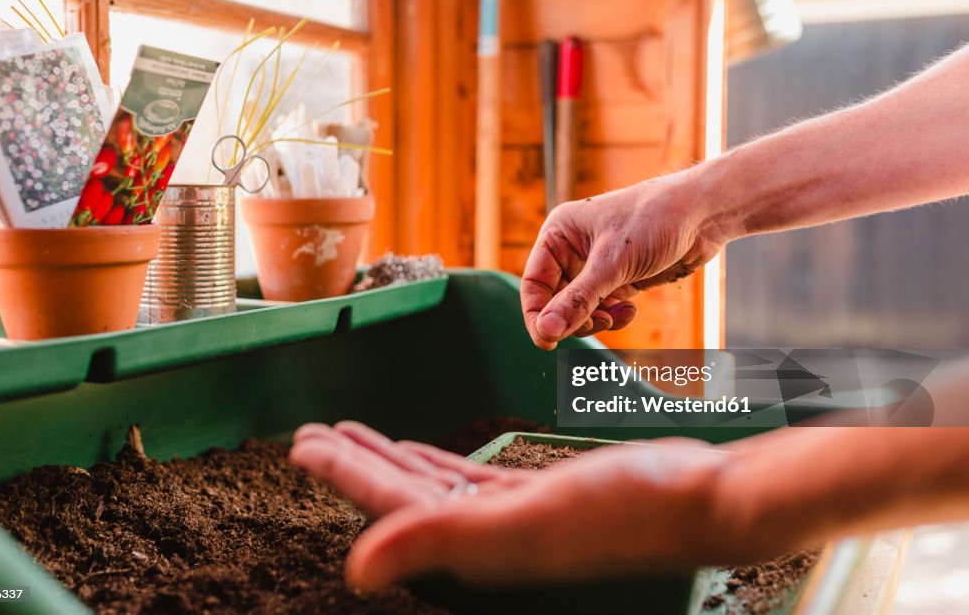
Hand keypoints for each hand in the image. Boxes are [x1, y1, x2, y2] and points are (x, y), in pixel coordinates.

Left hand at [290, 422, 732, 588]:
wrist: (700, 499)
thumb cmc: (624, 513)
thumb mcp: (524, 524)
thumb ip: (437, 541)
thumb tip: (355, 569)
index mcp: (470, 544)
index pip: (389, 503)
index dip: (342, 473)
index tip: (302, 441)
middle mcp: (482, 537)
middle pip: (399, 493)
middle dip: (353, 461)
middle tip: (311, 432)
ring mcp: (509, 518)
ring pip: (429, 483)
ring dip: (387, 456)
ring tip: (352, 432)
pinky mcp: (535, 499)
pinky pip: (468, 478)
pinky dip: (436, 460)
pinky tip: (420, 447)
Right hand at [521, 172, 727, 348]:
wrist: (703, 214)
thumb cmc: (655, 219)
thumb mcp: (612, 264)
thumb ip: (577, 300)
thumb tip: (546, 331)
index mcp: (559, 234)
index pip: (533, 283)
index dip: (537, 314)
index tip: (546, 342)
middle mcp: (573, 250)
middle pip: (555, 300)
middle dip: (573, 318)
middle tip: (596, 325)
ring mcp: (597, 266)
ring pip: (580, 309)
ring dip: (595, 320)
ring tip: (616, 316)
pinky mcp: (619, 278)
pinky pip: (604, 308)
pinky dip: (614, 316)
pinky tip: (630, 310)